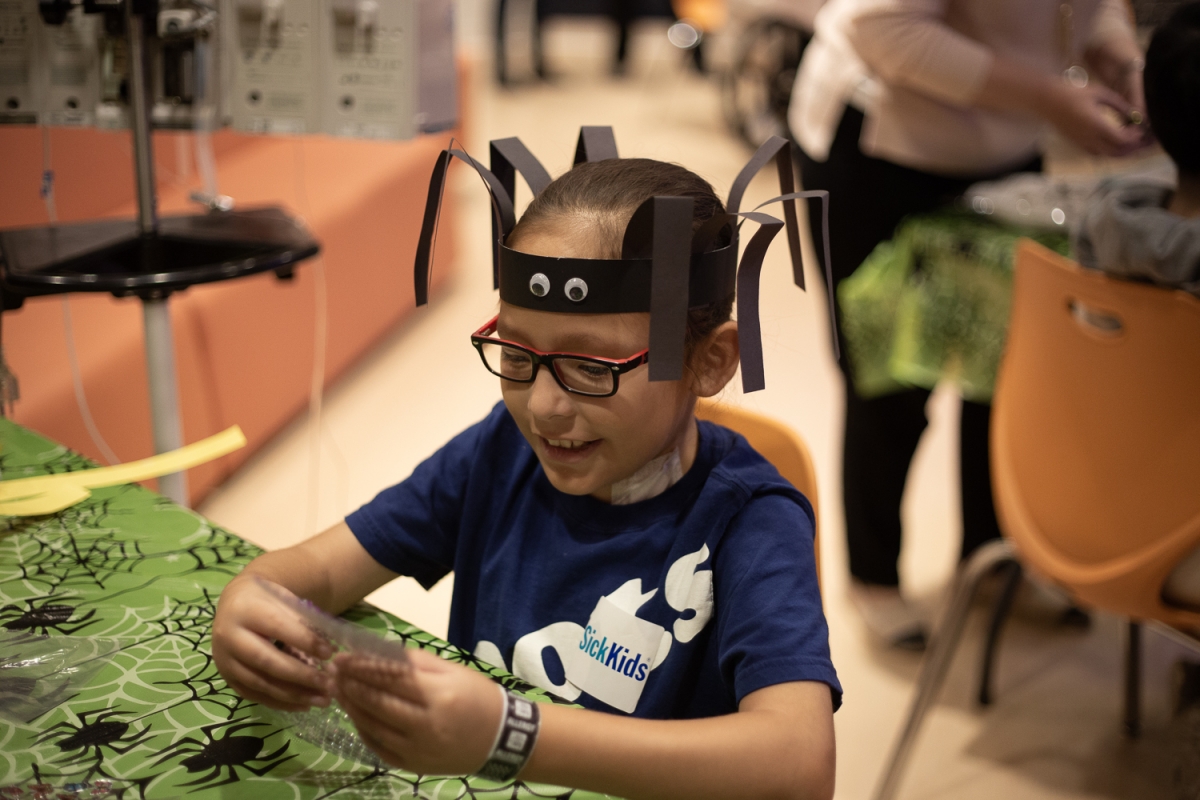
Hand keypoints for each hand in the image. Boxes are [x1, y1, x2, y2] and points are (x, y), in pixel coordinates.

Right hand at [212, 575, 334, 710]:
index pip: (278, 627)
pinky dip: (280, 703)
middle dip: (301, 675)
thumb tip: (331, 651)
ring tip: (322, 700)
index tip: (331, 653)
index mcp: (245, 610)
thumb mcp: (284, 600)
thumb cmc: (266, 601)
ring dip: (294, 695)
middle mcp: (229, 637)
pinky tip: (304, 705)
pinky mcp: (227, 679)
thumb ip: (303, 622)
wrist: (233, 605)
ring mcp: (225, 661)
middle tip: (329, 684)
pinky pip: (254, 695)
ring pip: (260, 683)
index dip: (305, 641)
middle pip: (266, 661)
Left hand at [333, 648, 504, 774]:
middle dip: (351, 686)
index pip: (390, 678)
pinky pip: (379, 748)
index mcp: (438, 694)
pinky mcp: (414, 766)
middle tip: (332, 674)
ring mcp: (418, 750)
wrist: (501, 738)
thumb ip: (413, 662)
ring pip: (373, 727)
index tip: (341, 658)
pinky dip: (363, 731)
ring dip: (351, 708)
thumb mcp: (451, 670)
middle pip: (378, 703)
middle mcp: (426, 725)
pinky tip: (355, 716)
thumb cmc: (477, 696)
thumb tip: (376, 654)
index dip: (362, 667)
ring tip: (338, 692)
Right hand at [1041, 80, 1146, 156]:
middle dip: (1136, 148)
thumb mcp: (1100, 93)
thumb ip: (1119, 105)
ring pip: (1109, 156)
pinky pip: (1099, 154)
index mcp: (1096, 125)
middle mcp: (1090, 139)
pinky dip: (1112, 152)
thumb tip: (1136, 114)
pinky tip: (1119, 145)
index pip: (1123, 139)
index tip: (1145, 128)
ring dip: (1125, 153)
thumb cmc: (1072, 92)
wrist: (1046, 101)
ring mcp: (1083, 143)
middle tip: (1149, 142)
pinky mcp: (1078, 144)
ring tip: (1138, 145)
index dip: (1137, 137)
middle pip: (1119, 152)